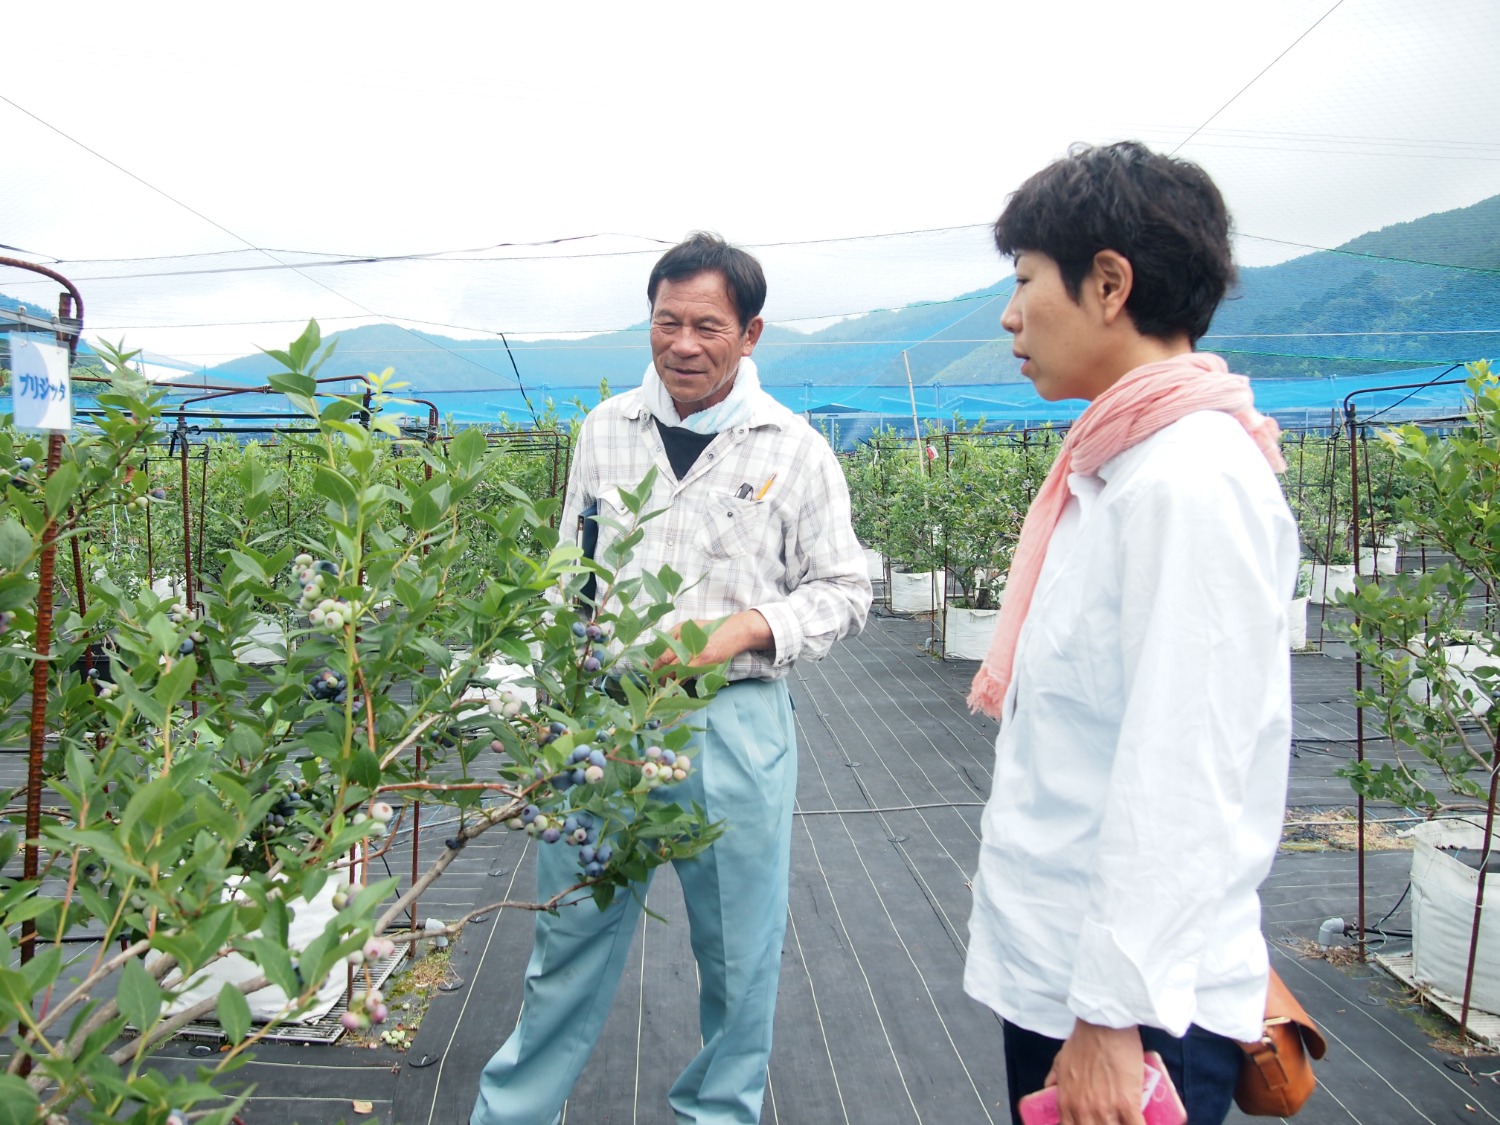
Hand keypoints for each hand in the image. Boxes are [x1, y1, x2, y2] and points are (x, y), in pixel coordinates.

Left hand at [652, 610, 771, 672]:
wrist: (735, 632)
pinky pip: (688, 675)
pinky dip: (681, 680)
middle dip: (658, 674)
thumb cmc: (710, 629)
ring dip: (668, 680)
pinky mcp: (705, 663)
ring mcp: (697, 654)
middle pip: (667, 663)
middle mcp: (687, 643)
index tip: (648, 670)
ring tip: (662, 685)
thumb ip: (672, 636)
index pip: (662, 653)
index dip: (653, 664)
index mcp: (680, 631)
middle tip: (653, 681)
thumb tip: (657, 651)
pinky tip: (677, 684)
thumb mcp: (689, 626)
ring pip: (677, 672)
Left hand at [1044, 1021, 1144, 1124]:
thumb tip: (1049, 1088)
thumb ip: (1054, 1078)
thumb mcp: (1060, 1060)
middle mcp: (1083, 1111)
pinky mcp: (1127, 1104)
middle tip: (1111, 1119)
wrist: (1103, 1024)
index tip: (1092, 1123)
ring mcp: (1105, 1109)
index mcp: (1066, 1103)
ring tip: (1124, 1119)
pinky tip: (1140, 1123)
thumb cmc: (1083, 1040)